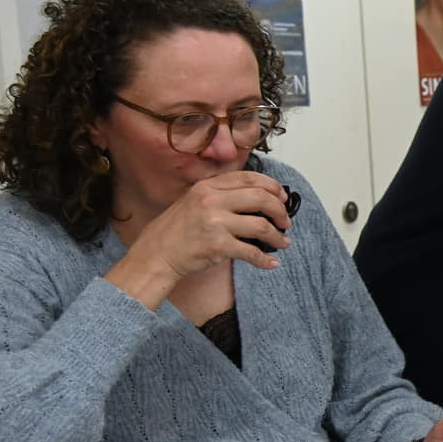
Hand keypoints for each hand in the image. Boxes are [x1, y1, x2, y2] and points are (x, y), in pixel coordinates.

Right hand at [109, 172, 292, 307]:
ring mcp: (215, 223)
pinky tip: (271, 263)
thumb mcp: (193, 201)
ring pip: (261, 226)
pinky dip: (265, 259)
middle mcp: (212, 201)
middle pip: (261, 198)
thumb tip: (257, 199)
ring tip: (283, 242)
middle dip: (280, 210)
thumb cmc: (176, 231)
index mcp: (208, 187)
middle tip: (285, 221)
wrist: (156, 255)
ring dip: (277, 236)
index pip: (249, 179)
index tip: (282, 197)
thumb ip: (220, 195)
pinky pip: (251, 252)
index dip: (272, 187)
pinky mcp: (218, 246)